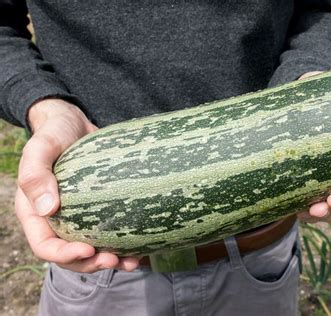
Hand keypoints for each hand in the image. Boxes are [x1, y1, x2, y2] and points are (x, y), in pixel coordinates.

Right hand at [15, 99, 139, 271]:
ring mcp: (78, 217)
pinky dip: (122, 244)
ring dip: (110, 260)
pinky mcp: (97, 210)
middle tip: (114, 260)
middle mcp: (56, 220)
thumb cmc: (54, 133)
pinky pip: (108, 233)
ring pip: (91, 249)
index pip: (45, 245)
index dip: (64, 255)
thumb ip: (36, 174)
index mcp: (35, 212)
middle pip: (70, 255)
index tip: (88, 250)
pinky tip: (140, 248)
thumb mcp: (41, 147)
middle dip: (91, 263)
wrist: (74, 123)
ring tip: (132, 262)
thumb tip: (46, 209)